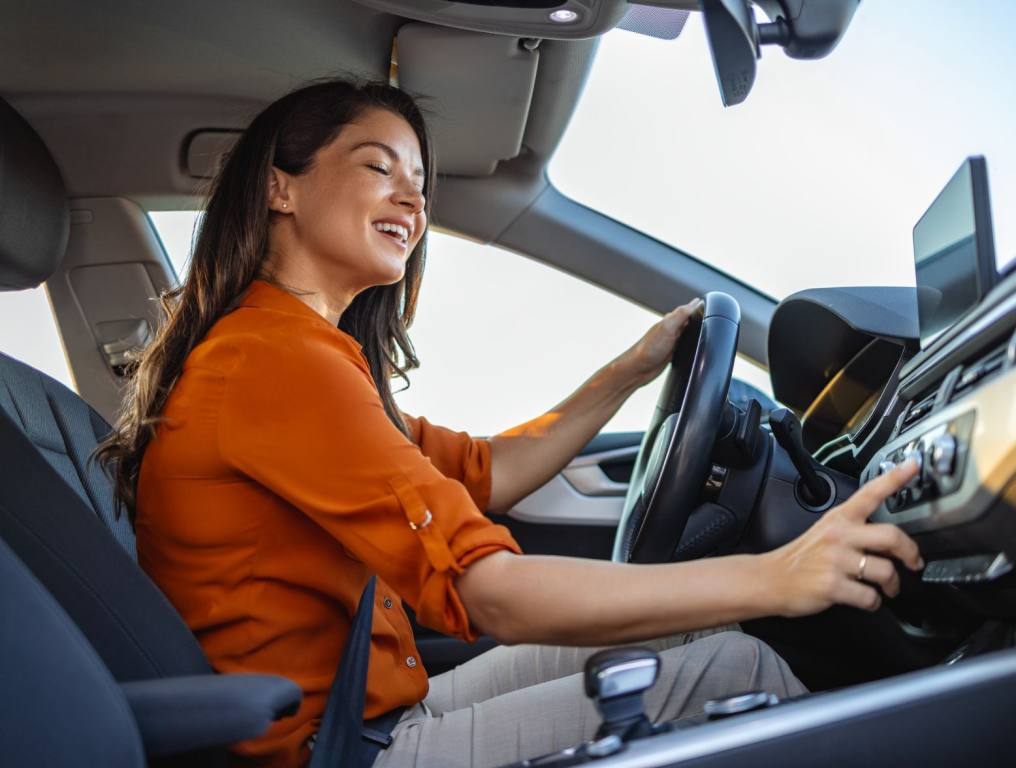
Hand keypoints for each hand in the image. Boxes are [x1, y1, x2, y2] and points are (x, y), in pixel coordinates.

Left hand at [621, 298, 702, 386]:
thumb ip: (680, 315)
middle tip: (710, 313)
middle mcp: (671, 329)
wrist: (638, 369)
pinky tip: (696, 347)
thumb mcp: (667, 328)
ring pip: (688, 332)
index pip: (688, 309)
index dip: (698, 306)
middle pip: (689, 320)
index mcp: (670, 320)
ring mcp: (672, 341)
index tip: (709, 303)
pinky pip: (686, 345)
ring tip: (706, 327)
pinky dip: (692, 344)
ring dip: (696, 330)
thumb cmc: (648, 349)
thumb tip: (695, 303)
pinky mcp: (672, 353)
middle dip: (699, 317)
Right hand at [761, 460, 923, 616]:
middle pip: (891, 536)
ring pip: (885, 571)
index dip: (894, 478)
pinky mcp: (833, 585)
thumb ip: (855, 531)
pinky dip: (873, 603)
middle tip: (914, 562)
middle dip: (911, 553)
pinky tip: (865, 599)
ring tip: (886, 588)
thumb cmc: (802, 558)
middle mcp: (839, 536)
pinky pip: (870, 598)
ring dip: (892, 585)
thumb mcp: (825, 532)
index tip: (913, 465)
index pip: (870, 493)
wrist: (771, 579)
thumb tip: (891, 542)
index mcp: (839, 519)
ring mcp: (836, 561)